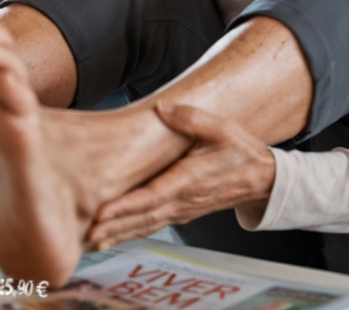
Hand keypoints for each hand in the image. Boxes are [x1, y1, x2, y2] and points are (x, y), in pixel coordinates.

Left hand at [84, 102, 275, 250]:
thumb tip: (162, 107)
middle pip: (143, 218)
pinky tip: (111, 239)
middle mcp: (183, 200)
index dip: (127, 207)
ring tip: (91, 242)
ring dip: (119, 235)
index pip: (153, 197)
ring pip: (145, 225)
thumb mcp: (222, 128)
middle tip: (87, 235)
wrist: (261, 179)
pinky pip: (151, 225)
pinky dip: (130, 233)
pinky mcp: (180, 212)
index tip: (104, 213)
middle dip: (115, 228)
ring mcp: (181, 209)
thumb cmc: (240, 152)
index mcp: (189, 180)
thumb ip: (191, 118)